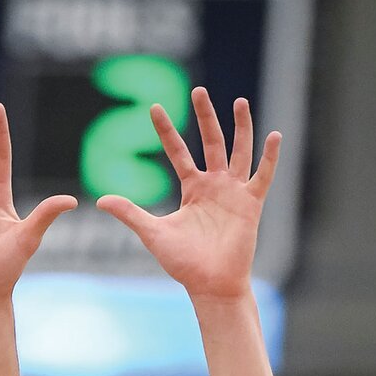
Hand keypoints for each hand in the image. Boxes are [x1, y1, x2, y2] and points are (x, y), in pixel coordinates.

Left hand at [97, 88, 280, 301]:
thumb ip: (130, 213)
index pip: (178, 152)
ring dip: (241, 127)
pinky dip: (269, 157)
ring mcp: (234, 192)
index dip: (166, 131)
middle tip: (198, 90)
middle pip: (211, 142)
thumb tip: (100, 200)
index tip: (154, 108)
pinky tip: (274, 136)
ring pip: (238, 151)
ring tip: (239, 101)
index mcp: (192, 189)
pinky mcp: (251, 204)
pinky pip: (263, 176)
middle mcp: (214, 185)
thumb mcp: (153, 233)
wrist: (210, 285)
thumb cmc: (183, 263)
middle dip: (206, 117)